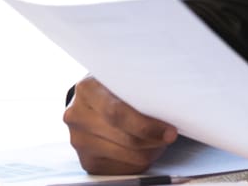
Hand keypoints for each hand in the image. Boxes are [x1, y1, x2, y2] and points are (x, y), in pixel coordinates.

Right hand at [63, 75, 177, 173]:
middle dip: (153, 140)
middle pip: (125, 138)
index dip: (146, 125)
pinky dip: (139, 161)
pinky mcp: (86, 160)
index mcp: (87, 89)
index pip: (117, 113)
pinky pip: (122, 168)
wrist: (92, 101)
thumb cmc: (114, 89)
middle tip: (170, 136)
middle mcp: (77, 115)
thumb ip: (138, 90)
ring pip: (126, 154)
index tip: (169, 130)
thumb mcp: (122, 80)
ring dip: (149, 151)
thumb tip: (169, 109)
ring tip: (158, 140)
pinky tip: (143, 149)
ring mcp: (79, 140)